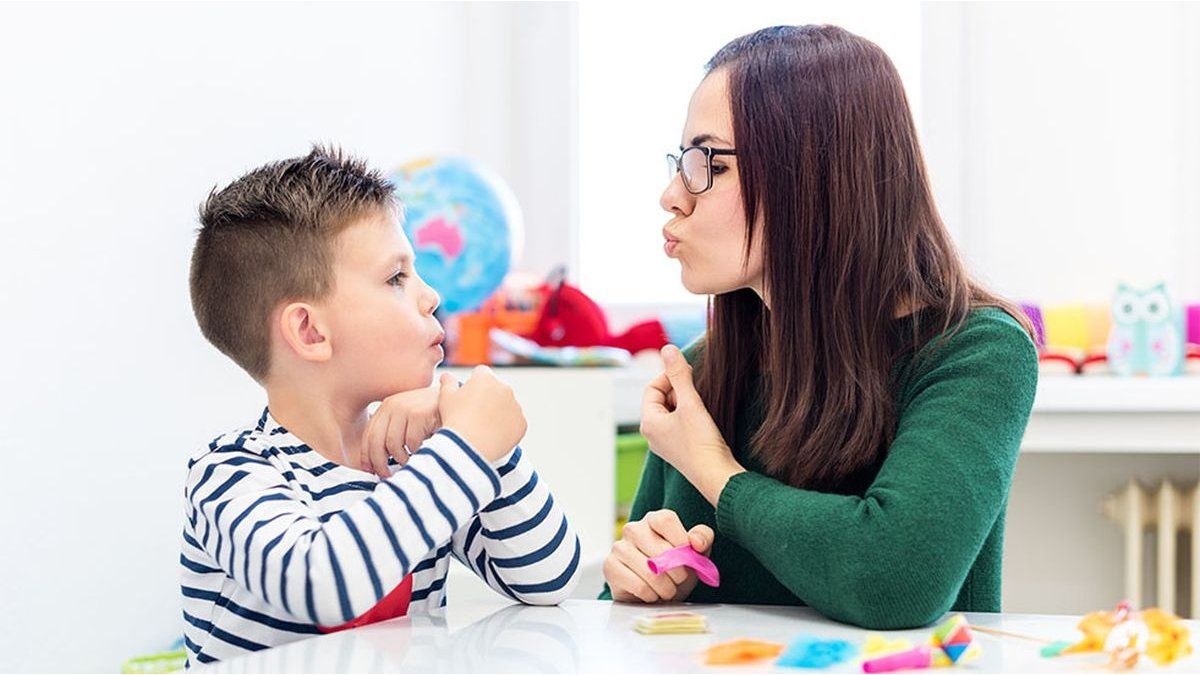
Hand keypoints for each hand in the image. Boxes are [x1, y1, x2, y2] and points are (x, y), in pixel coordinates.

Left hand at [361, 385, 441, 476]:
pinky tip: (423, 451)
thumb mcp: (409, 419)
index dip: (367, 456)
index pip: (369, 435)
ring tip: (409, 462)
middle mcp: (393, 404)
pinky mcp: (420, 414)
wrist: (459, 401)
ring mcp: (407, 408)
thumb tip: (371, 465)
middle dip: (379, 463)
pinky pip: (411, 444)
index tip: (371, 471)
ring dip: (401, 459)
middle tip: (386, 475)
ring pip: (393, 445)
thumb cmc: (433, 416)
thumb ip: (392, 433)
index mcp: (387, 406)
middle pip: (376, 441)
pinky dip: (416, 453)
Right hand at [438, 366, 526, 461]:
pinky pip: (515, 423)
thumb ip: (447, 383)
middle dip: (489, 398)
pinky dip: (508, 428)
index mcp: (486, 378)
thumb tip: (446, 376)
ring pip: (508, 406)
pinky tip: (494, 435)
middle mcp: (504, 388)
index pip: (482, 373)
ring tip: (484, 427)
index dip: (474, 383)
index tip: (469, 395)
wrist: (468, 446)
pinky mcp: (522, 423)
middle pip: (497, 390)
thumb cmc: (455, 420)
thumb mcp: (446, 398)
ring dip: (500, 412)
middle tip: (475, 414)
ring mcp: (516, 406)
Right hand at [603, 509, 713, 602]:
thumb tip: (696, 542)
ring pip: (650, 571)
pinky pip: (639, 585)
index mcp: (654, 519)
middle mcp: (633, 529)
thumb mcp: (697, 552)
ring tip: (667, 589)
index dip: (680, 541)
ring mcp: (619, 547)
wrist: (656, 592)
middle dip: (678, 572)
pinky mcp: (610, 567)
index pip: (666, 520)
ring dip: (666, 587)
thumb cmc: (676, 568)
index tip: (689, 557)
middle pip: (660, 549)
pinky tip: (651, 593)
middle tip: (680, 580)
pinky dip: (651, 595)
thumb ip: (703, 539)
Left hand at [640, 345, 733, 480]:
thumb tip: (668, 349)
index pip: (651, 388)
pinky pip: (678, 424)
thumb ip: (679, 374)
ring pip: (671, 411)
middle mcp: (652, 434)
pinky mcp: (678, 449)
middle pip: (660, 399)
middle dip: (678, 390)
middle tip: (696, 391)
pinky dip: (690, 416)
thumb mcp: (690, 403)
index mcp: (648, 422)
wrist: (716, 476)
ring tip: (701, 406)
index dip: (669, 376)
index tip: (688, 375)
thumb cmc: (701, 442)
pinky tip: (704, 419)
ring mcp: (664, 443)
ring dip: (685, 402)